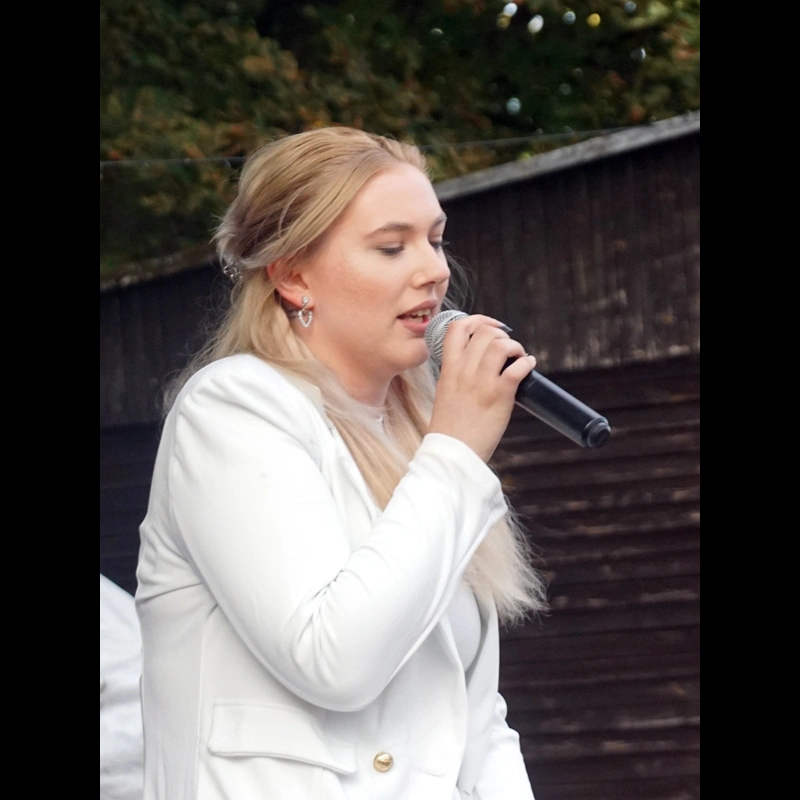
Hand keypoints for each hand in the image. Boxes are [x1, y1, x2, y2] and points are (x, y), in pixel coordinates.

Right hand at [428, 314, 536, 461]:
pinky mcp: (498, 395)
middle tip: (508, 348)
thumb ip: (458, 374)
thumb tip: (480, 361)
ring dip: (515, 347)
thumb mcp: (446, 392)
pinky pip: (517, 368)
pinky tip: (528, 366)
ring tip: (518, 357)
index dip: (477, 320)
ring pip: (501, 344)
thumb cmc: (451, 427)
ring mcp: (481, 382)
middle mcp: (463, 370)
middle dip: (501, 334)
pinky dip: (527, 363)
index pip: (457, 328)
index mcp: (448, 368)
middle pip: (484, 332)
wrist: (453, 452)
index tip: (490, 326)